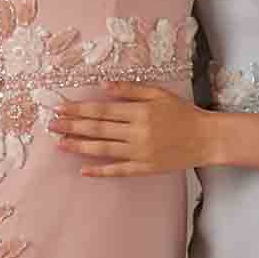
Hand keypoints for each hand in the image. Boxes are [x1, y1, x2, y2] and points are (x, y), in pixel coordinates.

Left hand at [48, 84, 215, 176]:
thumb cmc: (184, 113)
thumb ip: (131, 90)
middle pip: (97, 129)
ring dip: (79, 147)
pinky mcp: (145, 168)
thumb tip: (103, 86)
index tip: (60, 108)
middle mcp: (137, 133)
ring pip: (103, 149)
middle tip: (51, 125)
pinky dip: (100, 171)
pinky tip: (83, 170)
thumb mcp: (159, 94)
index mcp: (139, 112)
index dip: (78, 109)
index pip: (101, 110)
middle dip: (72, 126)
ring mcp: (140, 153)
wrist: (206, 139)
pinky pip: (118, 171)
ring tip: (59, 144)